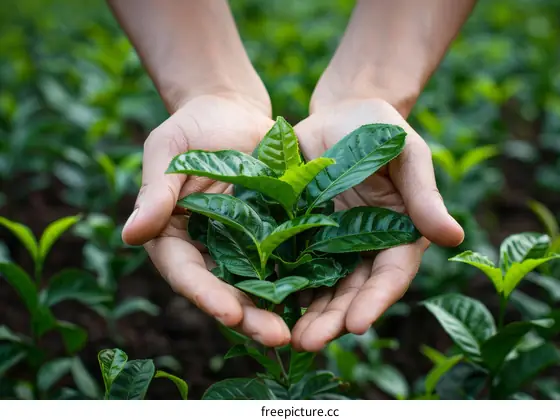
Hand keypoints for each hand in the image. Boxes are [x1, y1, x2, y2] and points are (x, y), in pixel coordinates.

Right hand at [121, 95, 290, 346]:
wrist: (232, 111)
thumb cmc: (192, 126)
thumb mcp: (169, 151)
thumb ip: (156, 192)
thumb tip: (130, 235)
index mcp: (174, 235)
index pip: (186, 273)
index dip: (206, 296)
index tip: (229, 315)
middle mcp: (208, 248)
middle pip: (225, 290)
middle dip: (249, 317)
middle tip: (278, 338)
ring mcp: (242, 244)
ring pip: (257, 284)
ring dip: (277, 308)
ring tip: (303, 330)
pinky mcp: (272, 233)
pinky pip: (285, 259)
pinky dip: (300, 278)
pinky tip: (322, 295)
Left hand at [291, 98, 464, 351]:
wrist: (338, 115)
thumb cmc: (380, 129)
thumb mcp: (406, 154)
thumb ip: (423, 194)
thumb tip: (452, 236)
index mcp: (398, 234)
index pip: (390, 275)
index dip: (375, 301)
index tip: (358, 325)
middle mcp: (364, 247)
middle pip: (351, 291)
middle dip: (333, 319)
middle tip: (309, 342)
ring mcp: (330, 244)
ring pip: (320, 286)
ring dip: (306, 313)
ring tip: (285, 337)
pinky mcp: (300, 233)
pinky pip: (290, 263)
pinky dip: (280, 283)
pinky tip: (262, 302)